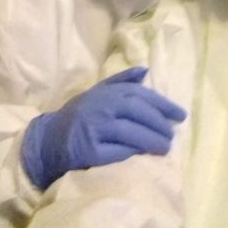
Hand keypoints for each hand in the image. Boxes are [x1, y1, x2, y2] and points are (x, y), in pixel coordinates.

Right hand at [21, 66, 186, 189]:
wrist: (47, 141)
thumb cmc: (79, 116)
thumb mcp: (97, 94)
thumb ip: (121, 82)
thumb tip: (145, 70)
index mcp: (105, 92)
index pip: (139, 94)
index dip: (162, 104)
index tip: (180, 116)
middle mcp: (99, 106)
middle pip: (137, 111)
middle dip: (159, 123)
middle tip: (172, 135)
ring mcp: (93, 128)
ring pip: (129, 132)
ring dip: (151, 140)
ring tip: (165, 148)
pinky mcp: (87, 151)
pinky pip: (116, 153)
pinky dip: (132, 153)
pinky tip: (143, 156)